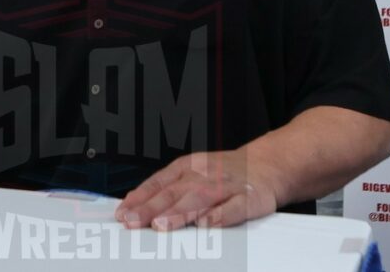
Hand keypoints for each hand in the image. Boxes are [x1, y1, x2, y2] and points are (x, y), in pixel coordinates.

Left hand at [114, 149, 278, 230]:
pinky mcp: (248, 199)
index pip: (158, 183)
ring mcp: (226, 186)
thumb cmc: (223, 172)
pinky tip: (206, 224)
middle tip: (134, 222)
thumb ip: (164, 189)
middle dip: (152, 208)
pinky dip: (220, 215)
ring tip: (162, 225)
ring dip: (179, 212)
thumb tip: (132, 204)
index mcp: (187, 168)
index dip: (139, 198)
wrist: (266, 165)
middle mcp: (204, 175)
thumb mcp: (190, 172)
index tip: (123, 213)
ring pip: (200, 198)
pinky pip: (234, 207)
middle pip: (174, 192)